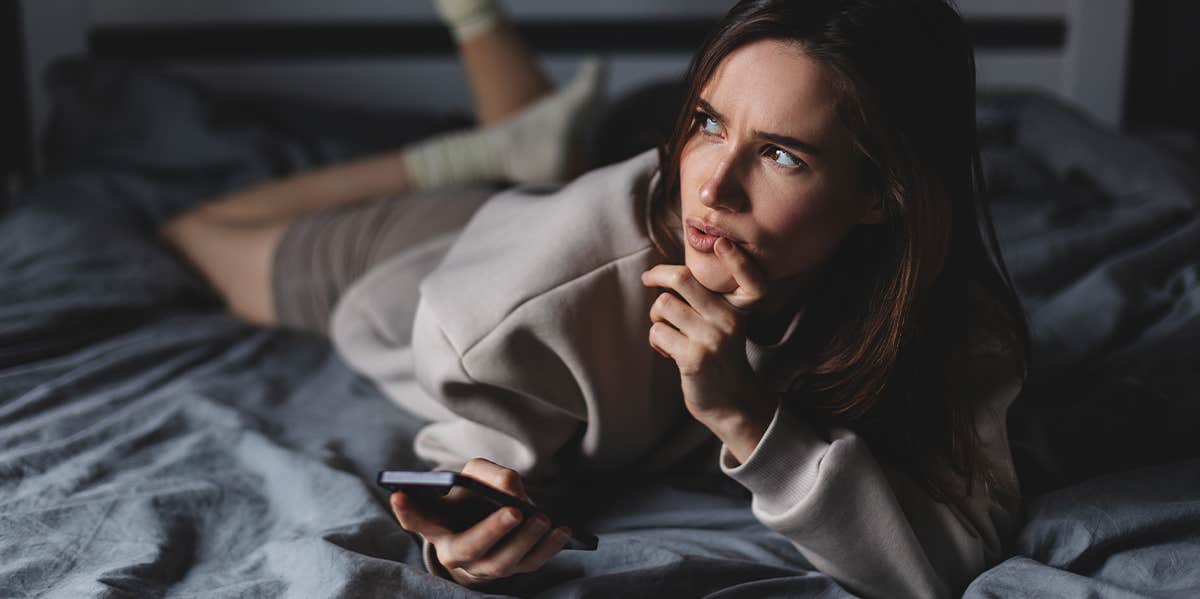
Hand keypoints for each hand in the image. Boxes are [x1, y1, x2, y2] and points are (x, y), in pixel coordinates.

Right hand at [389, 458, 571, 587]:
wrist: (485, 523)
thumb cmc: (474, 497)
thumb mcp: (474, 477)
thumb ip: (487, 473)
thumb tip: (512, 488)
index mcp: (436, 527)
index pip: (415, 519)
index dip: (406, 509)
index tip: (398, 493)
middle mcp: (454, 552)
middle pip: (469, 548)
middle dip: (492, 530)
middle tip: (515, 511)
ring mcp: (483, 567)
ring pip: (503, 562)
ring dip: (527, 540)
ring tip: (543, 517)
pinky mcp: (511, 571)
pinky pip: (531, 564)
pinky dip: (549, 548)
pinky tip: (563, 529)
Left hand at [640, 237, 771, 420]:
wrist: (732, 403)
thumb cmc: (720, 357)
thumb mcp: (724, 325)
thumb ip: (707, 302)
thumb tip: (667, 276)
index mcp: (739, 310)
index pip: (750, 279)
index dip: (738, 260)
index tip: (722, 243)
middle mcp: (729, 320)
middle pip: (685, 280)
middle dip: (659, 275)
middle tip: (648, 279)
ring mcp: (711, 338)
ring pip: (664, 305)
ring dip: (656, 316)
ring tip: (665, 330)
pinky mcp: (693, 357)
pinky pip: (658, 331)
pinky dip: (656, 339)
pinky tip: (666, 351)